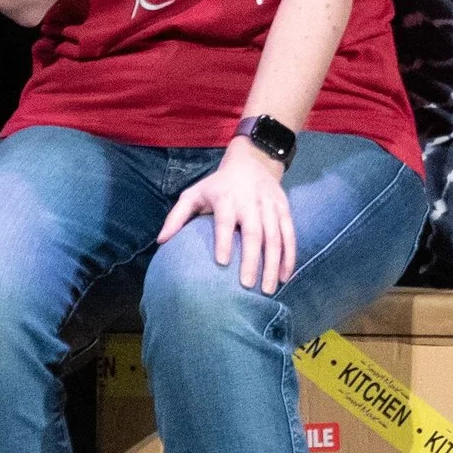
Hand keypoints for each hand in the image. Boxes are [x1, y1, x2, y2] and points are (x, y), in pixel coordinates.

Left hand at [158, 139, 296, 293]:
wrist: (251, 162)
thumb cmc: (217, 186)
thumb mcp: (194, 194)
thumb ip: (177, 217)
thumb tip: (162, 241)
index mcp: (226, 198)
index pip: (225, 220)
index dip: (224, 240)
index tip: (221, 262)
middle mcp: (250, 201)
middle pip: (254, 232)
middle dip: (252, 259)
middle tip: (247, 286)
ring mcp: (270, 205)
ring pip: (275, 236)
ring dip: (273, 264)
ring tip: (268, 289)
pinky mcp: (284, 209)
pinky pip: (290, 235)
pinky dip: (289, 257)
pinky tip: (284, 277)